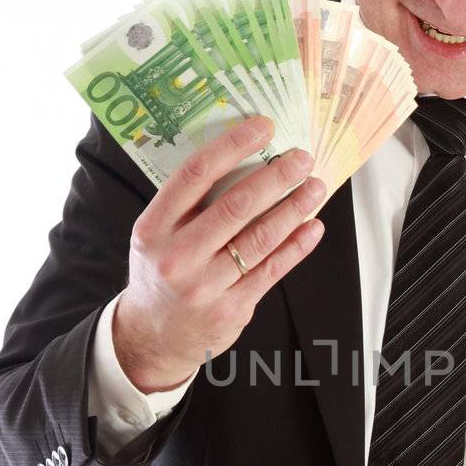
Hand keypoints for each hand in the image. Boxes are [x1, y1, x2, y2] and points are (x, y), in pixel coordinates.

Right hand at [113, 115, 326, 391]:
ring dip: (294, 208)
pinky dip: (296, 245)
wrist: (151, 337)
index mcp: (154, 228)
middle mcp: (177, 256)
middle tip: (302, 158)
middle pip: (236, 205)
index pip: (195, 174)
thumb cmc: (160, 274)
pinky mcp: (231, 308)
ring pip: (260, 238)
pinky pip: (272, 270)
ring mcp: (205, 286)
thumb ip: (188, 205)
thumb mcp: (155, 236)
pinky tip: (312, 226)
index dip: (233, 146)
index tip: (263, 128)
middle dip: (276, 177)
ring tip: (315, 187)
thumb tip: (244, 160)